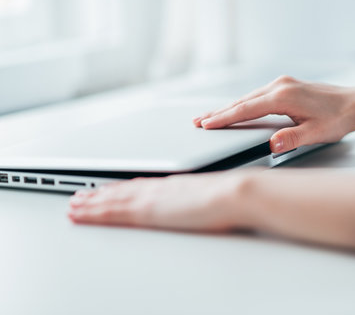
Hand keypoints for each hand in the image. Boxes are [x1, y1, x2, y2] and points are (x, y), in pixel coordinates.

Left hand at [68, 172, 249, 231]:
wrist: (234, 193)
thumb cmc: (231, 196)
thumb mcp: (214, 195)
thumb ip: (201, 198)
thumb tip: (204, 202)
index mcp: (175, 185)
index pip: (141, 186)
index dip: (122, 188)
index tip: (110, 189)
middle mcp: (159, 188)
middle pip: (122, 190)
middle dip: (100, 194)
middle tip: (81, 196)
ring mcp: (151, 198)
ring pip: (112, 199)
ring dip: (91, 202)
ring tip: (74, 204)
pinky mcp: (147, 211)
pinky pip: (112, 212)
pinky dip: (94, 212)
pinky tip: (81, 214)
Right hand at [193, 75, 354, 152]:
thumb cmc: (338, 118)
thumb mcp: (317, 133)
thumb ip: (293, 139)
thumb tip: (272, 144)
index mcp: (284, 96)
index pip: (247, 109)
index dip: (225, 117)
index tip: (207, 124)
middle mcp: (280, 86)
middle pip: (242, 101)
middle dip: (219, 112)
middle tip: (198, 121)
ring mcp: (282, 83)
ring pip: (248, 97)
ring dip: (229, 107)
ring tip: (210, 116)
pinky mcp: (286, 86)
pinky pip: (257, 95)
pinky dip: (243, 104)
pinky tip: (236, 109)